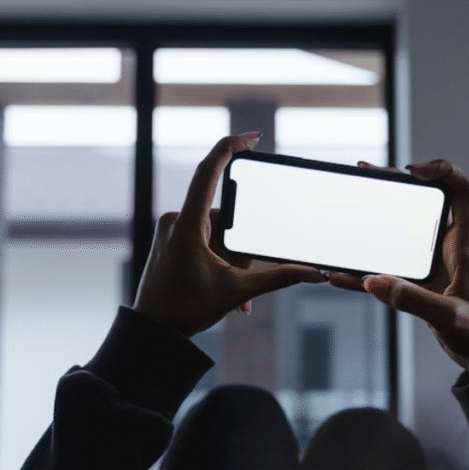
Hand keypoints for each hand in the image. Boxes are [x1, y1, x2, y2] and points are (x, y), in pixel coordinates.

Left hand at [133, 133, 326, 335]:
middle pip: (226, 219)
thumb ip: (280, 277)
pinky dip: (220, 262)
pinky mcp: (171, 239)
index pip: (209, 172)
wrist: (153, 332)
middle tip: (239, 279)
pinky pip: (205, 240)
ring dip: (232, 261)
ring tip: (233, 296)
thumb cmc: (186, 310)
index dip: (230, 147)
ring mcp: (172, 230)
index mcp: (188, 225)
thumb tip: (315, 272)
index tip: (252, 137)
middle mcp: (176, 220)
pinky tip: (222, 289)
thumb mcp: (238, 291)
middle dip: (240, 250)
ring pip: (219, 234)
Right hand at [326, 159, 468, 378]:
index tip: (413, 172)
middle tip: (368, 175)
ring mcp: (435, 266)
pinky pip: (391, 271)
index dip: (442, 171)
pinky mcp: (423, 286)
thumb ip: (413, 300)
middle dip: (397, 185)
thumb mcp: (451, 318)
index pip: (464, 191)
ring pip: (405, 231)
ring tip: (353, 202)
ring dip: (380, 219)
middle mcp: (450, 249)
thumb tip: (373, 281)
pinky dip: (368, 270)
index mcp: (465, 247)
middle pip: (426, 202)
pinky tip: (344, 274)